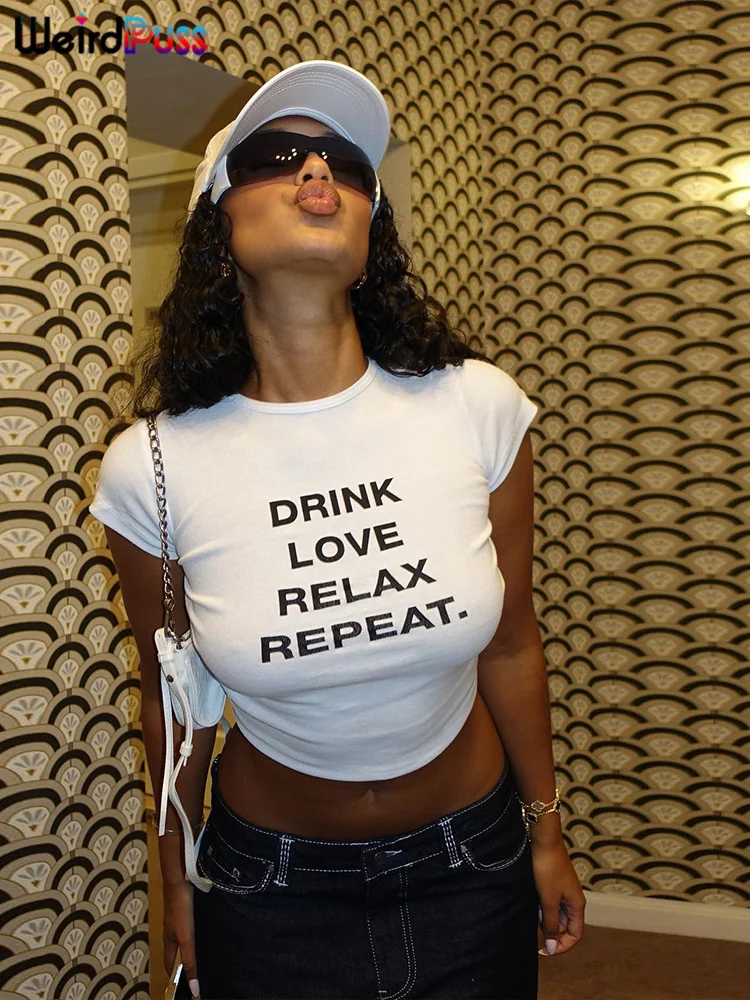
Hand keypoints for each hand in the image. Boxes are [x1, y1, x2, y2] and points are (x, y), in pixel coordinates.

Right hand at [164, 879, 199, 996]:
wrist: (178, 882)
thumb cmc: (180, 909)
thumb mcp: (186, 939)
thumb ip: (190, 961)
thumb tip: (194, 988)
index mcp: (169, 943)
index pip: (170, 967)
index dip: (176, 979)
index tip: (185, 990)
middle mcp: (171, 934)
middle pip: (177, 955)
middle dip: (184, 965)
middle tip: (196, 975)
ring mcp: (177, 922)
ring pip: (183, 941)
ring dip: (190, 950)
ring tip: (202, 957)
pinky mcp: (184, 912)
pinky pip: (189, 928)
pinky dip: (195, 935)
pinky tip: (204, 933)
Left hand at [529, 838, 585, 956]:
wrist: (543, 841)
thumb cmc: (547, 869)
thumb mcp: (548, 900)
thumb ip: (550, 925)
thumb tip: (552, 948)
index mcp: (577, 905)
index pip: (575, 935)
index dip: (562, 946)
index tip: (544, 950)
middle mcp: (573, 899)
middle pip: (564, 926)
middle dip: (550, 931)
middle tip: (535, 926)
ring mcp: (563, 891)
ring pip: (555, 914)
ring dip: (544, 918)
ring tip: (533, 909)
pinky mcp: (553, 884)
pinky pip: (549, 903)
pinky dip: (541, 906)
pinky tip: (532, 901)